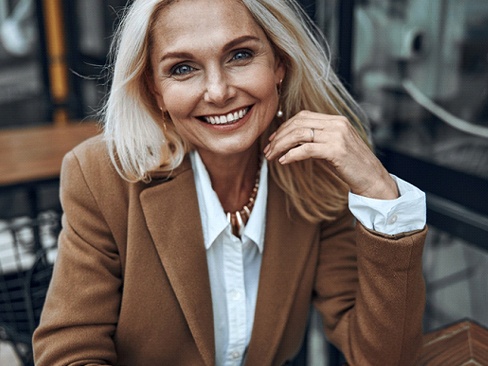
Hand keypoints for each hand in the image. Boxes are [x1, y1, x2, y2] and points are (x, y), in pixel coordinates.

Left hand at [264, 110, 398, 199]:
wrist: (373, 180)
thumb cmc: (352, 166)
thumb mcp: (333, 148)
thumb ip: (316, 140)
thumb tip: (291, 143)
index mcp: (336, 120)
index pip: (303, 116)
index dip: (284, 127)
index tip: (273, 139)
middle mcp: (337, 124)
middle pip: (298, 123)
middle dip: (279, 137)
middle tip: (267, 150)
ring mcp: (337, 136)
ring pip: (299, 135)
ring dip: (281, 146)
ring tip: (271, 157)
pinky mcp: (336, 150)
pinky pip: (306, 149)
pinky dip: (292, 155)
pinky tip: (284, 161)